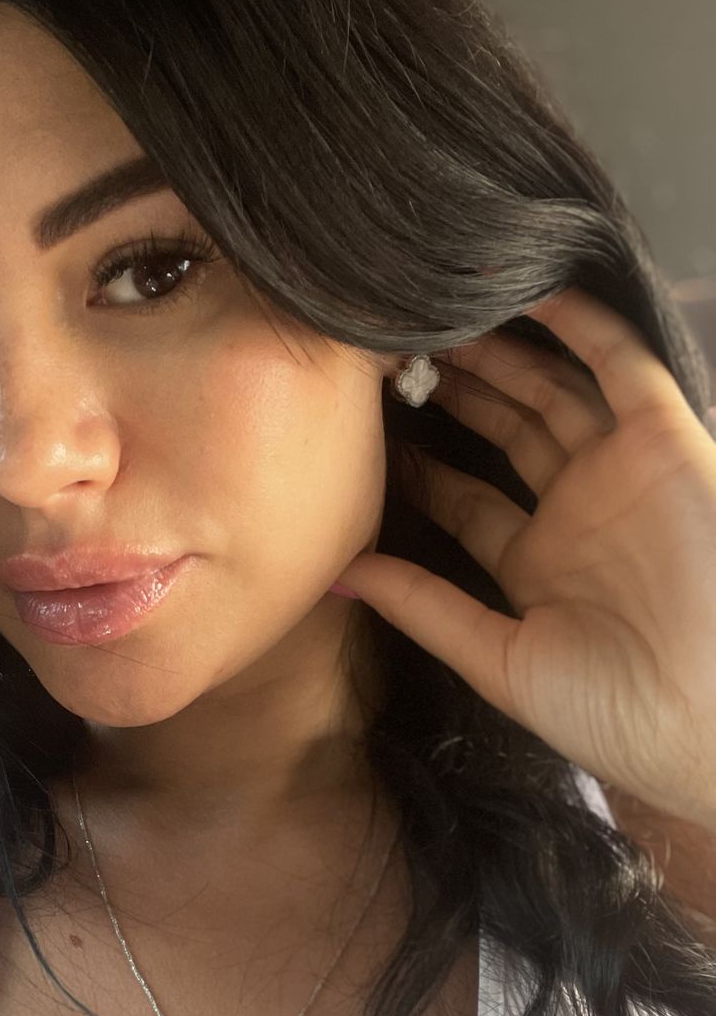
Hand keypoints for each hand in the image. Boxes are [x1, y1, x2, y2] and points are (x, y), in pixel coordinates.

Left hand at [333, 287, 715, 831]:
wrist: (707, 723)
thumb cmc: (610, 712)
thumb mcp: (496, 658)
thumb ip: (422, 607)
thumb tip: (337, 576)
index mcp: (535, 565)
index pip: (464, 498)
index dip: (416, 465)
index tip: (361, 432)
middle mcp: (577, 512)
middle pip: (505, 432)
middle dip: (452, 393)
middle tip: (393, 357)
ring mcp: (621, 475)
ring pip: (552, 391)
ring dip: (499, 354)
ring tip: (436, 316)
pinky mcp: (667, 442)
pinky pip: (622, 366)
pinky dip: (581, 325)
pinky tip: (527, 292)